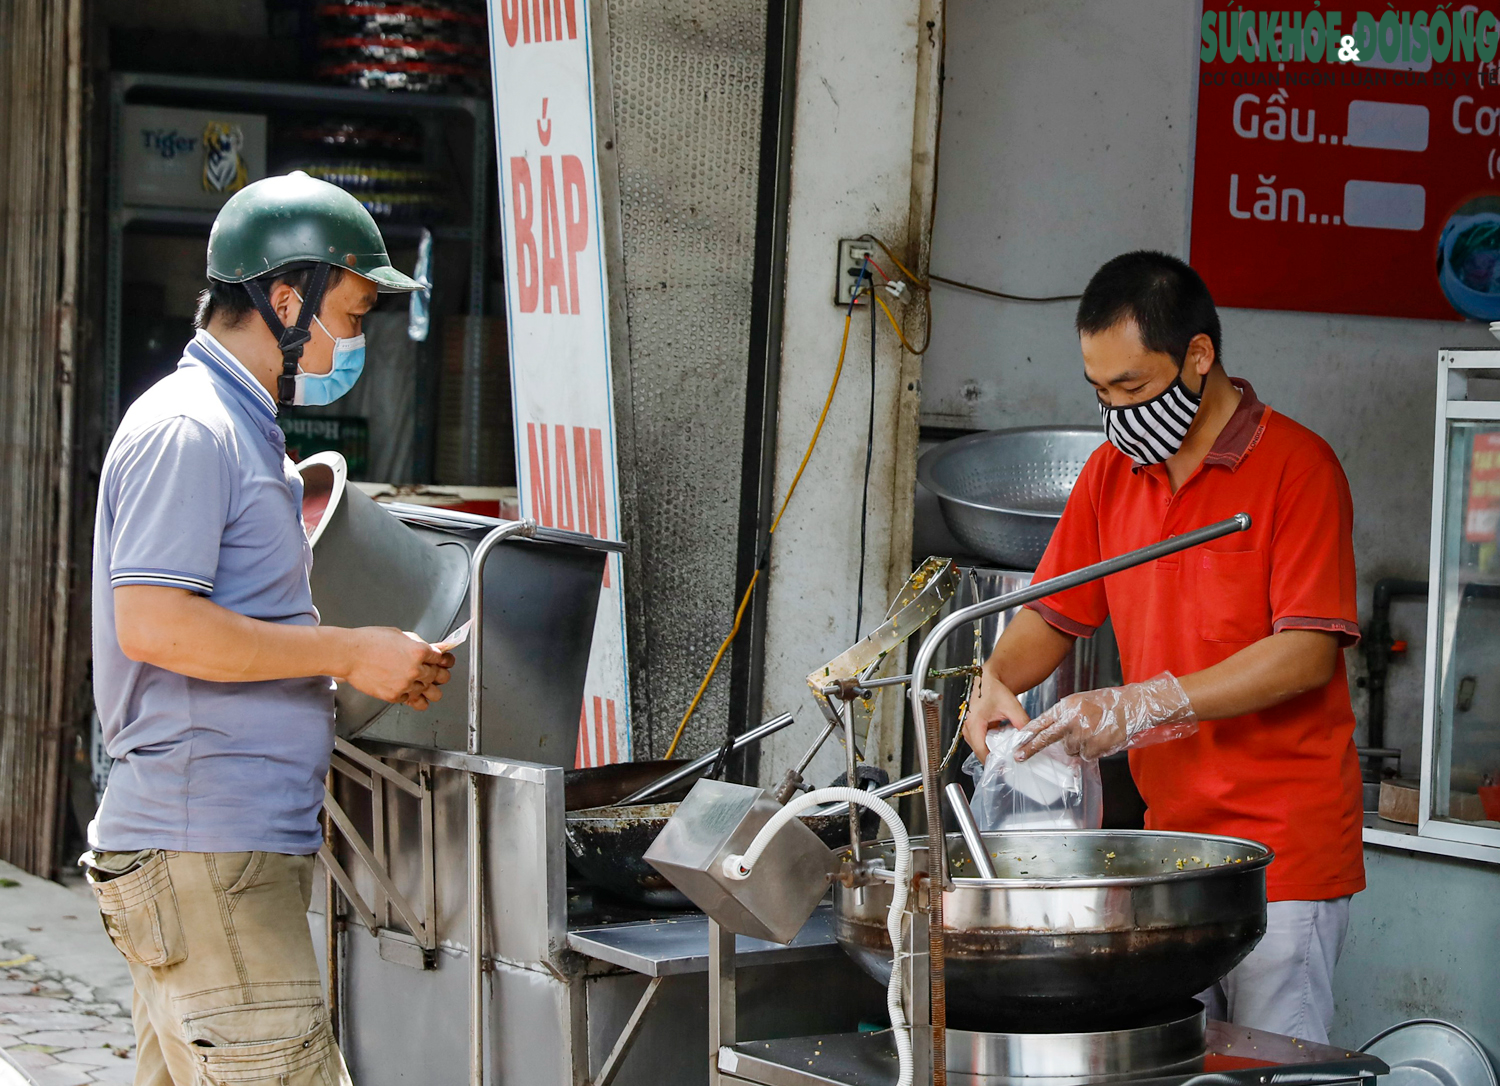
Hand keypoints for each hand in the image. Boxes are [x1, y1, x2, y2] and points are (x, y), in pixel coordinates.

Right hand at [340, 628, 454, 709]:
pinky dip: (412, 696)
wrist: (349, 654)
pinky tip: (409, 691)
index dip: (442, 660)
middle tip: (434, 673)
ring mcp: (406, 685)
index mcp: (419, 651)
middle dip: (439, 674)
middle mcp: (416, 669)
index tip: (442, 661)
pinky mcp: (395, 696)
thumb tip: (433, 649)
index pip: (442, 659)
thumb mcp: (400, 635)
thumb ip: (419, 644)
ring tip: (425, 686)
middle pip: (441, 677)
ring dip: (430, 689)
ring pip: (432, 693)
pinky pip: (413, 700)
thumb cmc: (369, 641)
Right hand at [961, 671, 1031, 758]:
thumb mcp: (1012, 706)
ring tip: (1006, 755)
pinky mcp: (971, 729)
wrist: (987, 680)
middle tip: (1008, 763)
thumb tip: (1030, 738)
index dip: (992, 761)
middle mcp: (968, 727)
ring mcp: (968, 729)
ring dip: (991, 752)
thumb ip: (1022, 722)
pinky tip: (1001, 745)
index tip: (1004, 768)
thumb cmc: (994, 690)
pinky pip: (980, 743)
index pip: (981, 750)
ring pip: (979, 748)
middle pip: (979, 751)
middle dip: (993, 758)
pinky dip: (990, 745)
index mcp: (975, 722)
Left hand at [1016, 672, 1197, 761]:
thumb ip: (1063, 716)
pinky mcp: (1094, 748)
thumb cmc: (1106, 703)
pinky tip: (1100, 738)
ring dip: (1078, 745)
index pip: (1042, 722)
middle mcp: (1072, 720)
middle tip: (1019, 757)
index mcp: (1066, 707)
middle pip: (1047, 739)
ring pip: (1070, 749)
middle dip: (1031, 749)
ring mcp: (1083, 735)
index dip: (1028, 733)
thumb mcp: (1079, 702)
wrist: (1132, 706)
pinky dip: (1091, 750)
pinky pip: (1085, 755)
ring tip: (1093, 732)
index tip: (1016, 742)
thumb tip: (1049, 731)